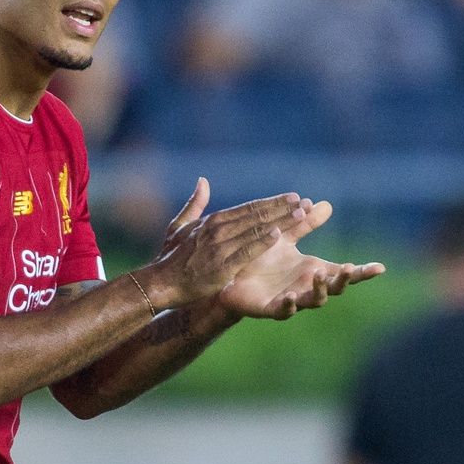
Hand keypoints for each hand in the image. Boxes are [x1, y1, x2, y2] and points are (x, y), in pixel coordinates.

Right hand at [140, 178, 308, 310]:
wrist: (161, 282)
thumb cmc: (171, 256)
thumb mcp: (180, 226)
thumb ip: (195, 203)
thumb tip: (202, 181)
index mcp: (213, 220)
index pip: (249, 208)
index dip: (272, 202)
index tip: (292, 197)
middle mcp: (218, 230)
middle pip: (256, 216)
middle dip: (282, 208)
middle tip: (303, 202)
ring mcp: (220, 247)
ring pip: (255, 230)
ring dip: (280, 221)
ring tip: (301, 215)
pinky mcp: (221, 266)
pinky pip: (246, 252)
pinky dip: (261, 242)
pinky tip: (278, 236)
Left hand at [218, 199, 384, 319]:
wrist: (230, 276)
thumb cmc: (260, 258)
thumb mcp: (284, 236)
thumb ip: (304, 223)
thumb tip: (325, 204)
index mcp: (312, 269)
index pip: (343, 272)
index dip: (362, 272)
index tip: (381, 267)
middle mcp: (306, 286)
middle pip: (334, 288)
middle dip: (343, 280)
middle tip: (348, 269)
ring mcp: (291, 299)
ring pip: (313, 301)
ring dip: (319, 290)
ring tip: (319, 275)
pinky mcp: (270, 308)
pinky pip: (283, 310)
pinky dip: (289, 305)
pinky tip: (290, 296)